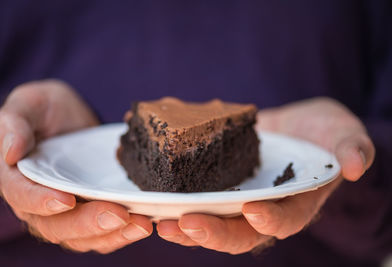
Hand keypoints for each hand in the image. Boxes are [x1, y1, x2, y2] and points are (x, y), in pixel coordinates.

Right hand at [0, 80, 152, 253]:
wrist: (68, 117)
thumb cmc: (43, 110)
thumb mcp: (27, 105)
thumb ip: (13, 124)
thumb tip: (10, 152)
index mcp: (15, 177)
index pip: (22, 196)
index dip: (41, 201)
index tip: (66, 200)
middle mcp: (37, 202)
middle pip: (56, 226)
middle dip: (88, 224)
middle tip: (119, 215)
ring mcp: (65, 211)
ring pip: (82, 236)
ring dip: (112, 234)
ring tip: (141, 224)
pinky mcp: (88, 210)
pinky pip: (102, 232)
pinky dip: (122, 232)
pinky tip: (144, 223)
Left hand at [156, 97, 374, 253]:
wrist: (293, 127)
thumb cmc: (322, 133)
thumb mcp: (342, 134)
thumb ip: (351, 147)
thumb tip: (358, 164)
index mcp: (294, 204)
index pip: (284, 221)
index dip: (270, 220)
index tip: (252, 209)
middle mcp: (262, 210)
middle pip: (237, 232)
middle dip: (212, 232)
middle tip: (182, 225)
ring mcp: (236, 200)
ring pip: (210, 221)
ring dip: (183, 224)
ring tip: (155, 219)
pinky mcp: (216, 185)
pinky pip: (194, 197)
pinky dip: (172, 197)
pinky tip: (148, 190)